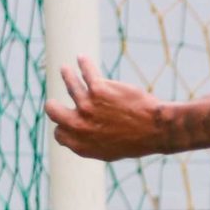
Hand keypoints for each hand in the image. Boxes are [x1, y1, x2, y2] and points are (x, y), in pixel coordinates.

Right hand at [44, 57, 170, 161]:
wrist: (157, 130)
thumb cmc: (137, 141)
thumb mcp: (110, 150)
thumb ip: (90, 143)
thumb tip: (76, 137)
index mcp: (81, 144)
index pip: (59, 134)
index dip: (62, 127)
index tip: (67, 122)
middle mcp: (79, 125)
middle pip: (52, 110)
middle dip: (52, 105)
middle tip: (54, 101)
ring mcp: (87, 106)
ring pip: (69, 83)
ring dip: (67, 75)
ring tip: (65, 70)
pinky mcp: (98, 89)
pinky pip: (86, 71)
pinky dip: (84, 63)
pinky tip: (82, 59)